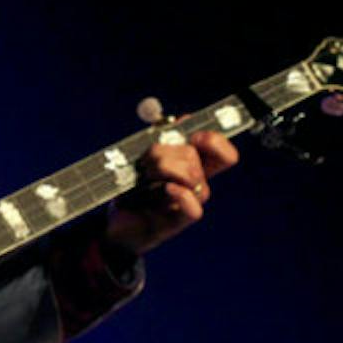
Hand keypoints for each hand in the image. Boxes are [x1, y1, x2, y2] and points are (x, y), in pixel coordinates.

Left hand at [104, 132, 239, 255]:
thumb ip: (165, 139)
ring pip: (192, 175)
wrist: (117, 222)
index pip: (224, 155)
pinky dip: (181, 194)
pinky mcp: (178, 222)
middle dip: (164, 151)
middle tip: (144, 161)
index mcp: (194, 166)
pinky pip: (194, 208)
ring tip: (143, 175)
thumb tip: (185, 119)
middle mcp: (197, 185)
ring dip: (162, 168)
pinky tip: (166, 189)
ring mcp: (189, 203)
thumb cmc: (132, 189)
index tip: (193, 136)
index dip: (215, 141)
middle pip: (194, 157)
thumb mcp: (144, 158)